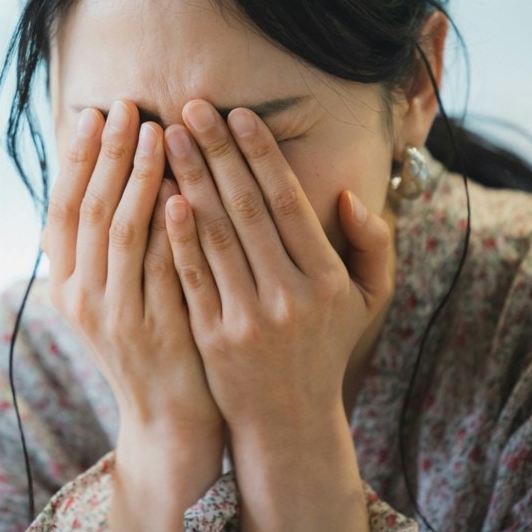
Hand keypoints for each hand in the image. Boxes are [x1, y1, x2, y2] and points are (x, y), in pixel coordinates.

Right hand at [44, 100, 223, 531]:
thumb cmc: (146, 342)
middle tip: (127, 106)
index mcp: (64, 285)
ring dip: (138, 178)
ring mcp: (115, 317)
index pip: (62, 209)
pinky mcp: (154, 331)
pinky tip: (182, 189)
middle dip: (109, 154)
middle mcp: (80, 300)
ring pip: (121, 233)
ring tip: (157, 131)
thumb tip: (106, 173)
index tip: (93, 114)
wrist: (167, 419)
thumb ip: (102, 247)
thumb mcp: (107, 297)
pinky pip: (160, 267)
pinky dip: (168, 226)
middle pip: (90, 211)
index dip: (77, 159)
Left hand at [162, 99, 392, 531]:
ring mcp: (249, 317)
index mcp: (328, 280)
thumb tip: (348, 194)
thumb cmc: (324, 351)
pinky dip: (176, 234)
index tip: (239, 113)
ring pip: (215, 235)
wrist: (289, 425)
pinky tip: (160, 195)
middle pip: (247, 208)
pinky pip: (190, 275)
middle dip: (218, 152)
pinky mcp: (213, 337)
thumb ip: (372, 245)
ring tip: (170, 137)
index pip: (289, 202)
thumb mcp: (367, 302)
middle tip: (192, 106)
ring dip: (190, 180)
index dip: (262, 154)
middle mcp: (290, 296)